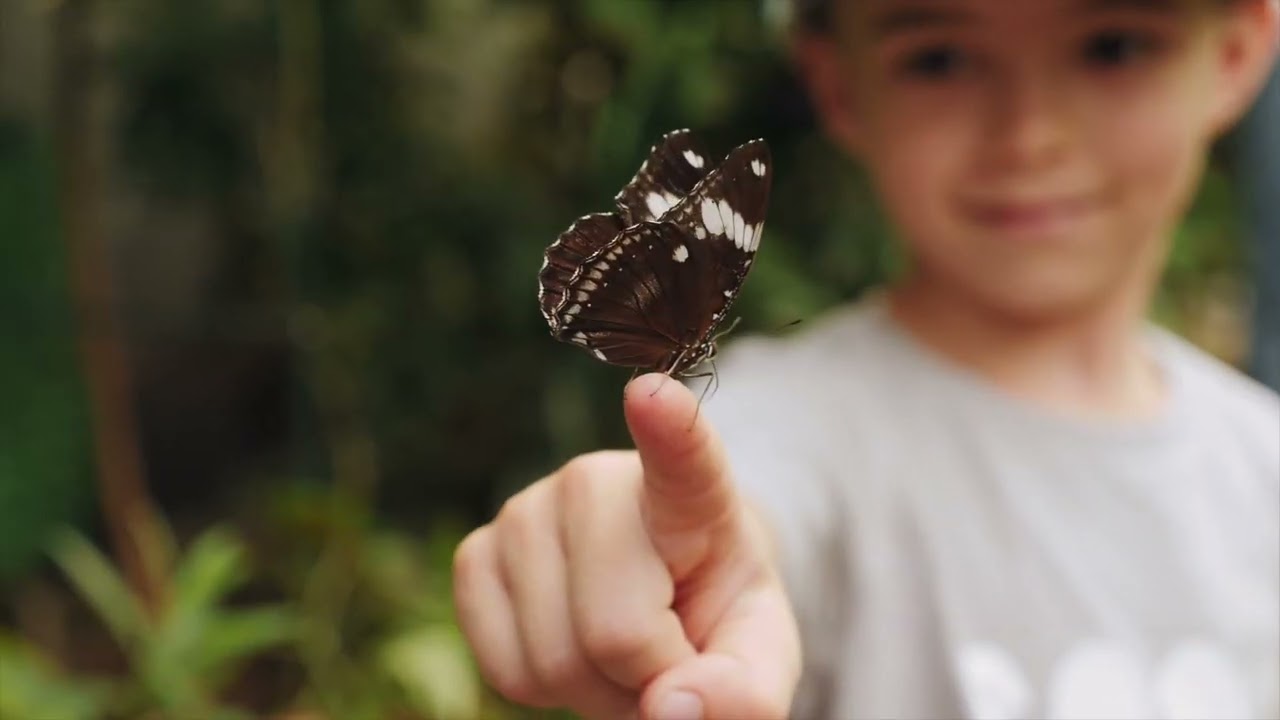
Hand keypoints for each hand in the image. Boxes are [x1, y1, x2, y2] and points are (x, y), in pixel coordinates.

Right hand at [452, 373, 800, 718]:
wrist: (656, 605)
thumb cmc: (713, 616)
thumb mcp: (759, 657)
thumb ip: (744, 691)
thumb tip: (670, 710)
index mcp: (690, 491)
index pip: (682, 455)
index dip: (669, 429)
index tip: (655, 395)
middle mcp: (597, 482)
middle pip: (617, 632)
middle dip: (648, 681)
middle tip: (667, 660)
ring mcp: (525, 510)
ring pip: (556, 661)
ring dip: (596, 692)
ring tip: (623, 653)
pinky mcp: (474, 553)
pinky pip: (505, 668)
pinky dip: (545, 691)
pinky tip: (572, 647)